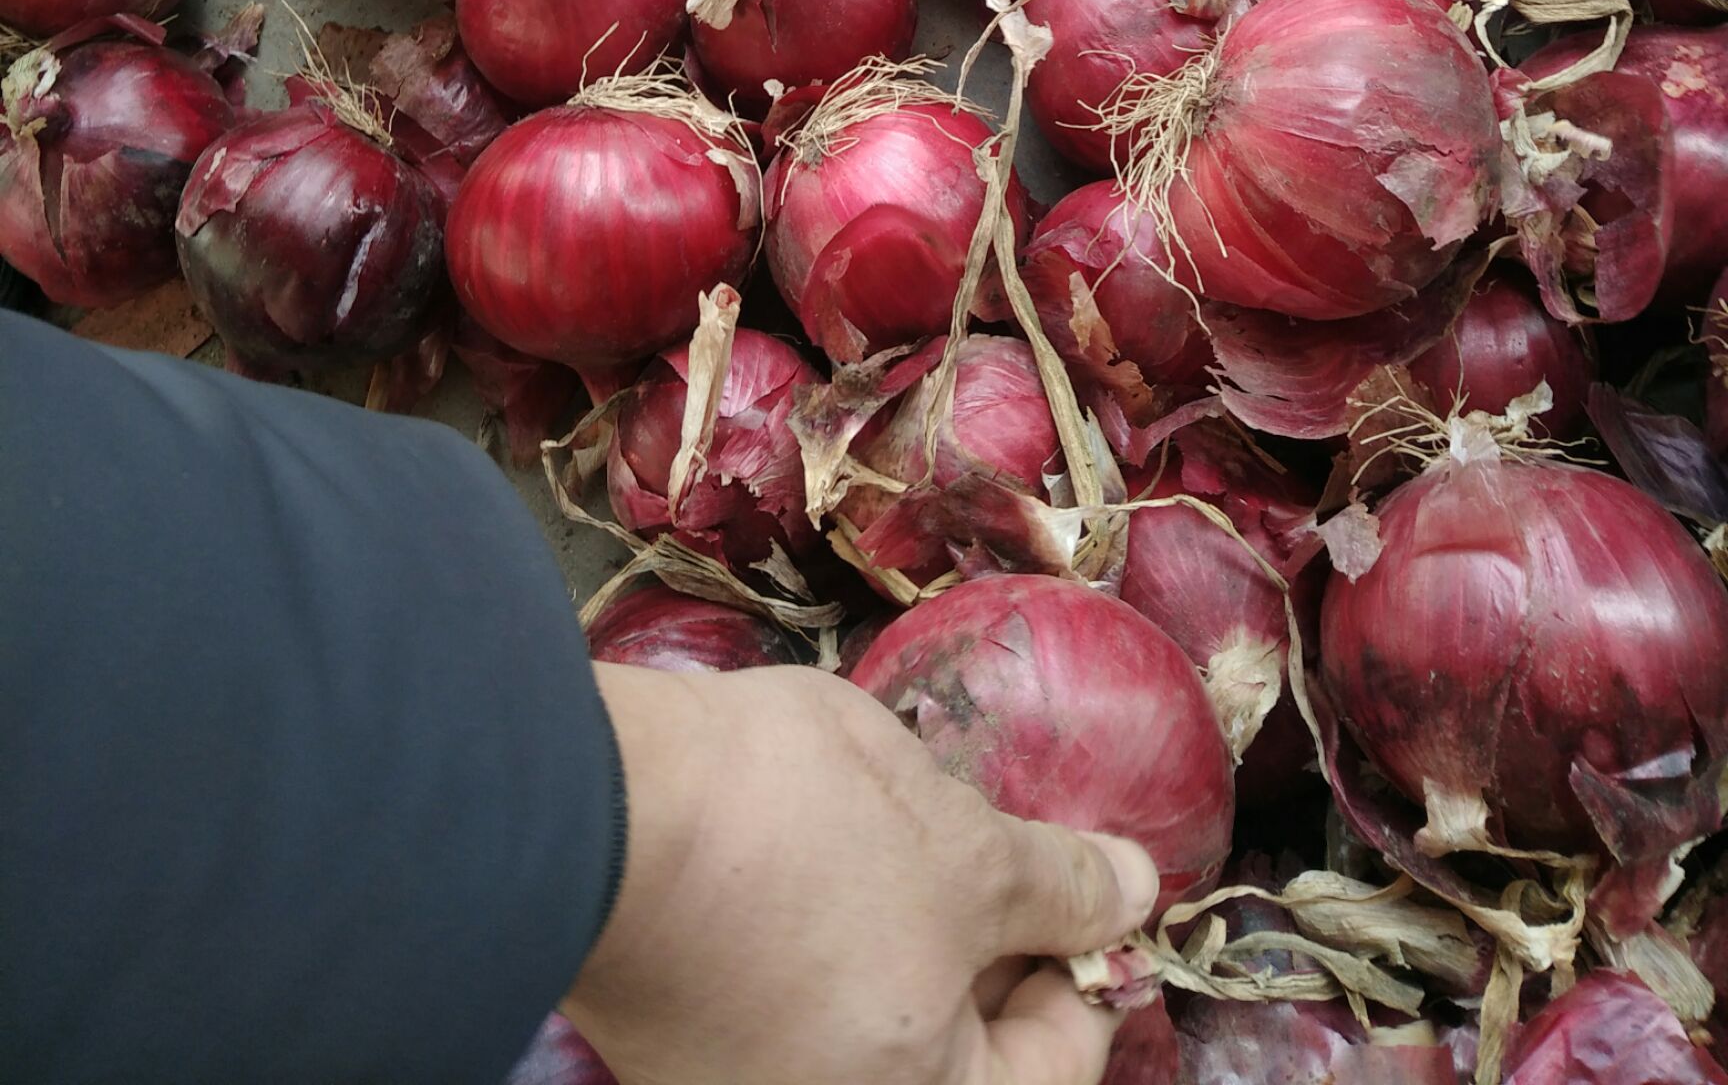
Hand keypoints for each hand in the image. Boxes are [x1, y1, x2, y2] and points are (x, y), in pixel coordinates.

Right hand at [566, 663, 1159, 1084]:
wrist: (603, 808)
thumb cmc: (804, 840)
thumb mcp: (959, 847)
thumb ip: (1059, 883)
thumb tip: (1135, 891)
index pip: (1056, 1061)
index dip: (1083, 955)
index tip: (1073, 873)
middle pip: (959, 1049)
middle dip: (987, 944)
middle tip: (985, 843)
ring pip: (874, 1017)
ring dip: (904, 932)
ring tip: (897, 831)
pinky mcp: (680, 1041)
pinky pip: (794, 1001)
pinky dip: (827, 936)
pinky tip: (818, 849)